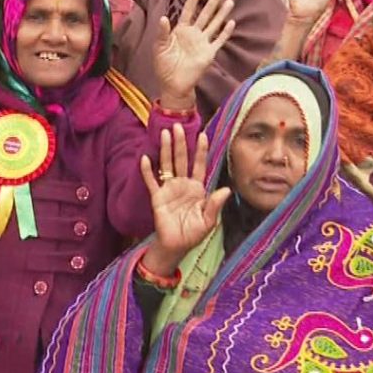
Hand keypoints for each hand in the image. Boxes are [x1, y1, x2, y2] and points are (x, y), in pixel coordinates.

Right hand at [139, 125, 230, 256]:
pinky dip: (148, 170)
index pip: (199, 165)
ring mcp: (169, 189)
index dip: (201, 151)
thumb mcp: (208, 221)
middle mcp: (183, 185)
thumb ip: (215, 205)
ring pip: (167, 165)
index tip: (203, 135)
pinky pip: (151, 181)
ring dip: (166, 149)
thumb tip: (226, 190)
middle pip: (182, 160)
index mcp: (198, 189)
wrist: (175, 246)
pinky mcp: (157, 197)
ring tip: (165, 133)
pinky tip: (145, 158)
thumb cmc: (193, 234)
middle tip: (178, 126)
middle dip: (181, 143)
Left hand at [153, 0, 234, 108]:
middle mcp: (194, 34)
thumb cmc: (164, 66)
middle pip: (205, 14)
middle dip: (212, 2)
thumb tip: (163, 18)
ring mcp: (202, 43)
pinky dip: (225, 32)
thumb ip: (162, 33)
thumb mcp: (160, 48)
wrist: (173, 84)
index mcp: (181, 31)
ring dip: (222, 14)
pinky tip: (231, 23)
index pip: (189, 11)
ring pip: (214, 24)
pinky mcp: (209, 53)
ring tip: (229, 1)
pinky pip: (219, 40)